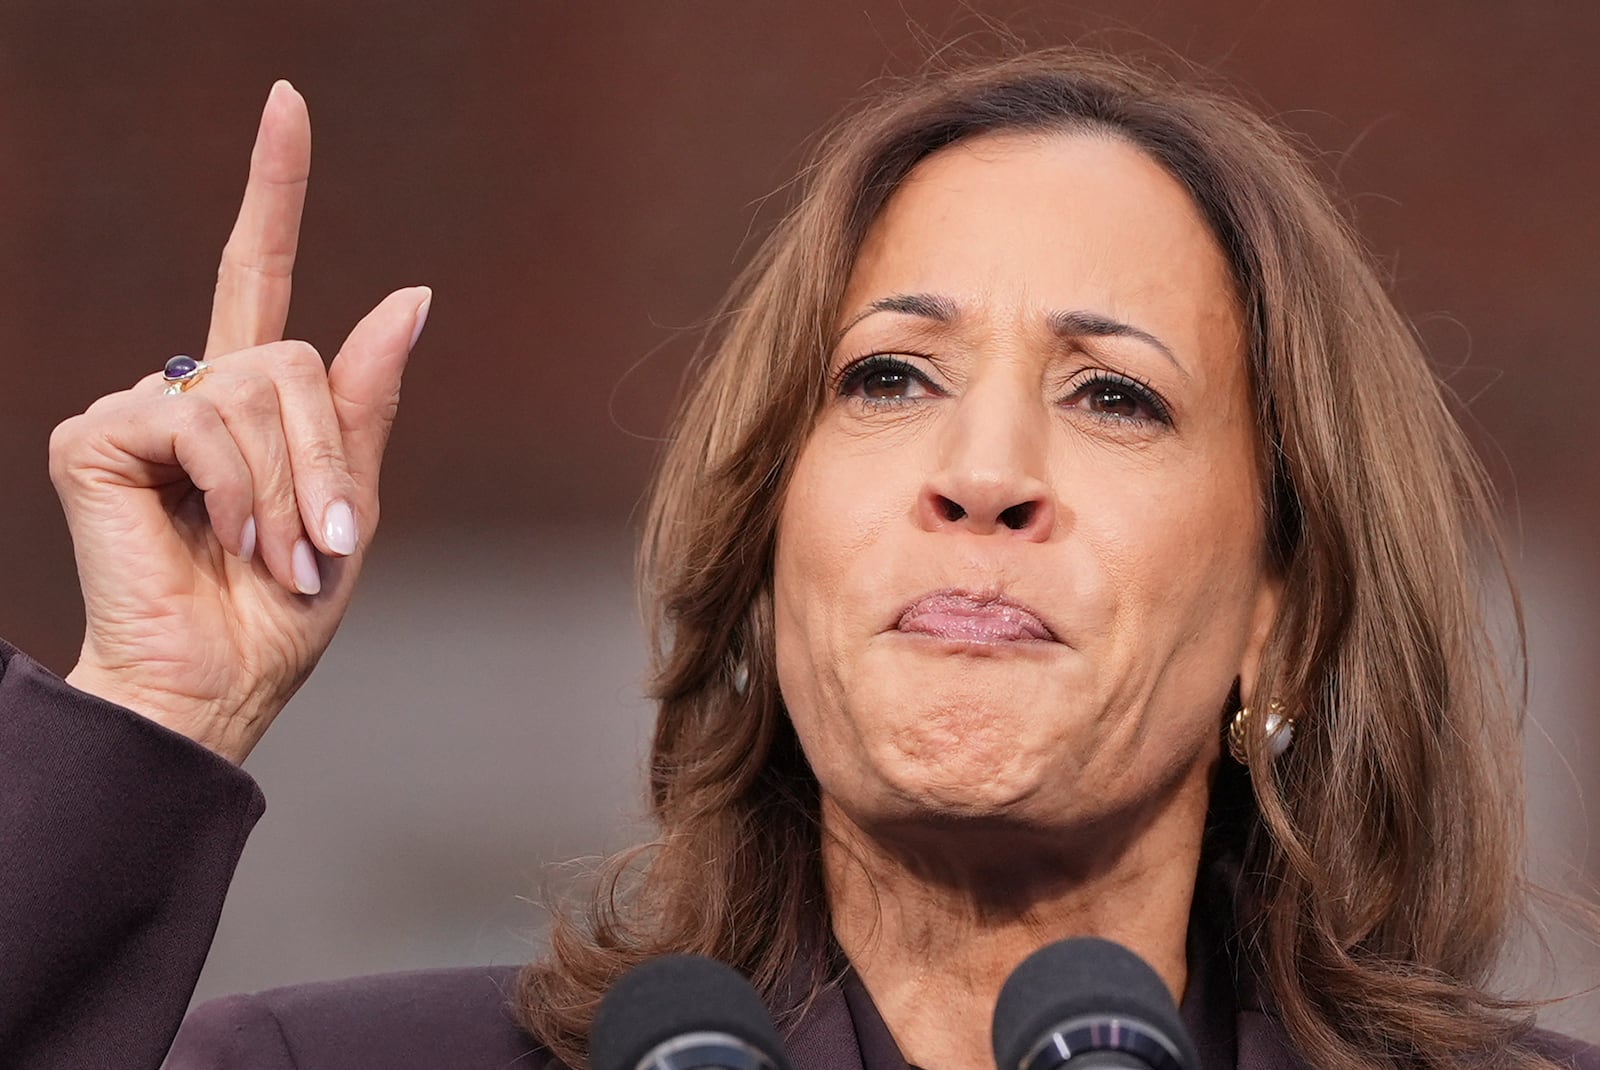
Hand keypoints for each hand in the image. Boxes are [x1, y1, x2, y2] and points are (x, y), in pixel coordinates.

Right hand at [49, 82, 430, 762]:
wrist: (222, 680)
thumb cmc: (284, 608)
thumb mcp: (352, 501)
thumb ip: (366, 399)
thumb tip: (411, 290)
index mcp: (253, 402)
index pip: (260, 273)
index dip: (274, 190)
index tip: (286, 104)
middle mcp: (192, 391)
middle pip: (288, 359)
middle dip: (326, 459)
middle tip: (322, 546)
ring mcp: (140, 409)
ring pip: (254, 388)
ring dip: (289, 487)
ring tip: (277, 556)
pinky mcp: (94, 436)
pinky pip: (199, 422)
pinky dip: (236, 490)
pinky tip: (224, 541)